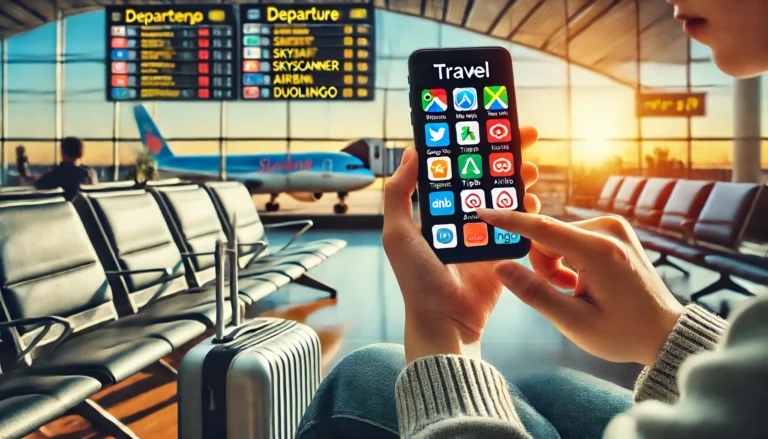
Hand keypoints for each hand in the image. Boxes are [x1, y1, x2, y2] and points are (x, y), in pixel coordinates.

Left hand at [383, 127, 539, 363]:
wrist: (446, 320)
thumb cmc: (417, 280)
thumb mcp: (398, 233)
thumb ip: (399, 194)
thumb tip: (410, 153)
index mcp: (436, 211)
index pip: (455, 169)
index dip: (471, 146)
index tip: (485, 124)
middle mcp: (461, 219)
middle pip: (486, 178)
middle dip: (505, 156)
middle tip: (523, 135)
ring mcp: (483, 234)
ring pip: (506, 197)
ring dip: (518, 179)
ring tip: (529, 167)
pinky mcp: (502, 251)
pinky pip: (519, 225)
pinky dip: (528, 211)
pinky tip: (533, 199)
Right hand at [476, 210, 683, 365]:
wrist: (663, 331)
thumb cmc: (622, 332)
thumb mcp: (574, 322)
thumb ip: (534, 293)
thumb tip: (500, 268)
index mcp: (600, 252)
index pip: (543, 229)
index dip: (510, 222)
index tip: (483, 211)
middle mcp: (608, 230)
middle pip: (548, 236)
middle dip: (543, 264)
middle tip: (561, 291)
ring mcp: (613, 227)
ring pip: (557, 237)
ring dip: (555, 263)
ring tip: (574, 289)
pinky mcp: (612, 230)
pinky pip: (571, 237)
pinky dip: (568, 258)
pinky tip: (583, 280)